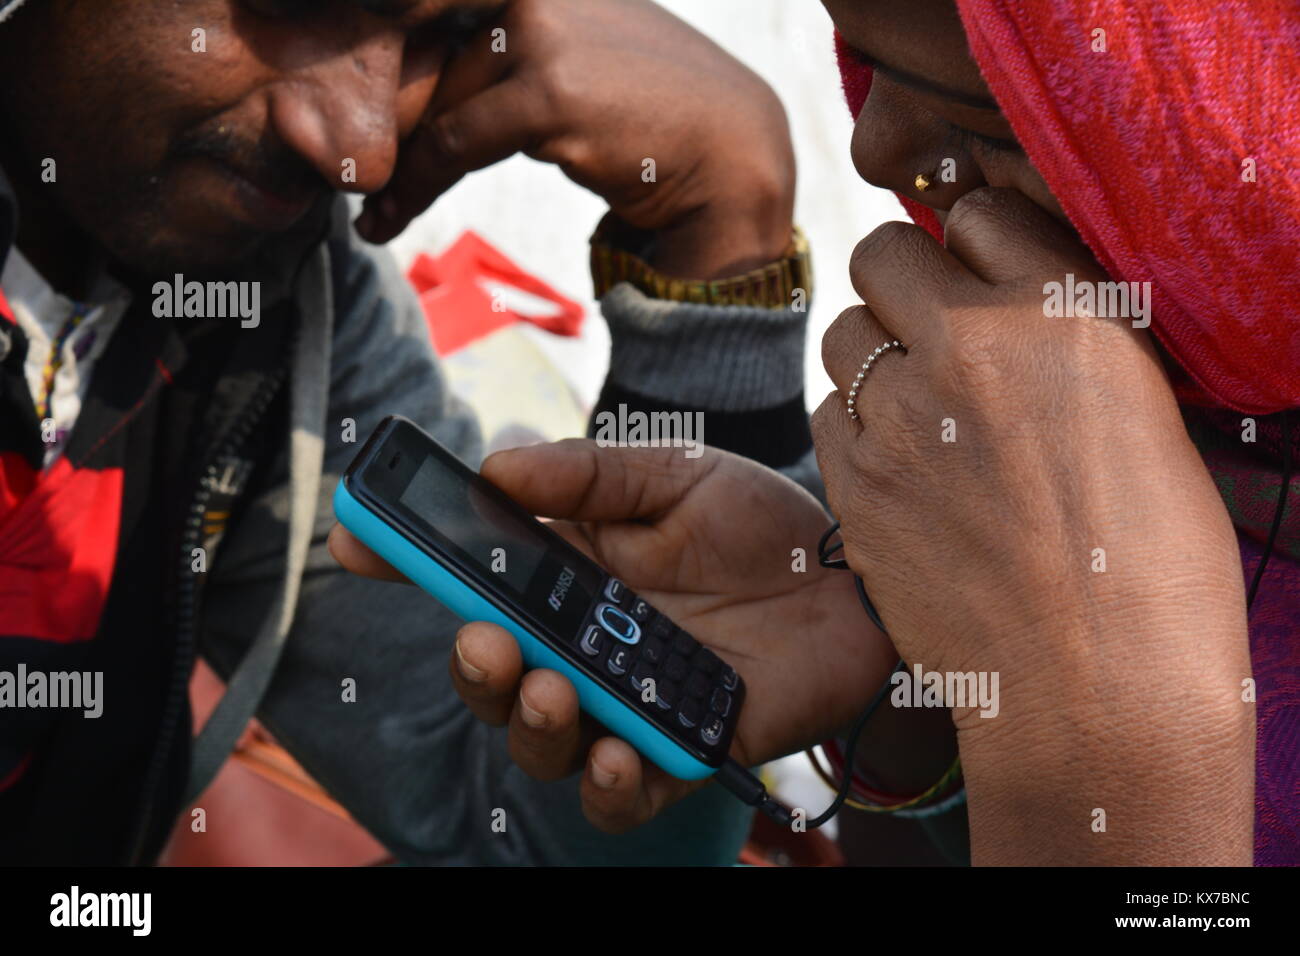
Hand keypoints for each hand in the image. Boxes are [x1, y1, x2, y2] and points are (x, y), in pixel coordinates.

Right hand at [329, 441, 896, 831]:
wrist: (854, 577)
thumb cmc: (759, 522)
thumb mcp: (675, 474)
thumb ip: (590, 474)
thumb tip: (493, 465)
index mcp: (567, 571)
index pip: (471, 575)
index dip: (407, 563)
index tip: (356, 543)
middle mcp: (581, 641)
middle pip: (493, 673)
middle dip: (473, 665)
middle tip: (484, 637)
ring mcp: (626, 699)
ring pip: (541, 740)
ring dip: (529, 724)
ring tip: (550, 688)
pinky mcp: (680, 749)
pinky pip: (624, 792)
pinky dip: (610, 783)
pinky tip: (619, 753)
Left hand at [356, 0, 795, 278]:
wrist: (730, 154)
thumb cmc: (657, 111)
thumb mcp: (585, 54)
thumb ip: (519, 47)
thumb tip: (444, 70)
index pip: (438, 10)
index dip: (384, 50)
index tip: (341, 91)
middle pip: (424, 51)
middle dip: (382, 113)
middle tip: (347, 161)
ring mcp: (544, 33)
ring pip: (432, 97)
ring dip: (392, 159)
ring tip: (367, 205)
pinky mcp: (551, 92)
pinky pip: (452, 142)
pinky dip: (412, 185)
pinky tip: (386, 218)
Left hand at [811, 187, 1251, 863]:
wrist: (1101, 693)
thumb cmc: (1155, 569)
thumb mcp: (1145, 418)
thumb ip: (1068, 342)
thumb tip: (1013, 303)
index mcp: (1069, 315)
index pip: (979, 213)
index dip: (973, 245)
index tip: (977, 274)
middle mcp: (974, 347)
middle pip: (883, 252)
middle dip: (901, 281)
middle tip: (926, 328)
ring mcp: (901, 415)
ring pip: (841, 331)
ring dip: (869, 352)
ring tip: (911, 403)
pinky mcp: (853, 483)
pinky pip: (825, 412)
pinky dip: (850, 424)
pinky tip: (894, 462)